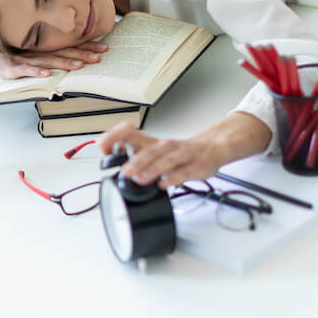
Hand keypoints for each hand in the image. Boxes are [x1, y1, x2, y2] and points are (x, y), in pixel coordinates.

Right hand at [0, 41, 107, 78]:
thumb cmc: (8, 49)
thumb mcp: (30, 47)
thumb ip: (48, 50)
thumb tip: (73, 54)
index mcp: (43, 45)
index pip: (69, 44)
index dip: (86, 45)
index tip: (104, 46)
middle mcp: (36, 50)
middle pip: (62, 51)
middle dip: (82, 54)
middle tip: (100, 57)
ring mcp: (24, 58)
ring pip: (47, 60)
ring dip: (63, 63)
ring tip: (79, 66)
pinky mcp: (11, 68)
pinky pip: (25, 70)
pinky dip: (36, 72)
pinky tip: (47, 75)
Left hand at [96, 113, 271, 188]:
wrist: (213, 148)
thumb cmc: (181, 151)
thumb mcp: (156, 150)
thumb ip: (137, 153)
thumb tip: (115, 155)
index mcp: (153, 142)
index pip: (131, 133)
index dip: (116, 138)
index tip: (103, 147)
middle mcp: (166, 146)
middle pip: (149, 151)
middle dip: (136, 161)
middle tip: (124, 171)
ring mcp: (182, 155)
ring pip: (166, 160)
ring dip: (152, 169)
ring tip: (139, 178)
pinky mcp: (196, 166)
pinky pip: (184, 173)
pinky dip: (174, 179)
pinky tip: (165, 185)